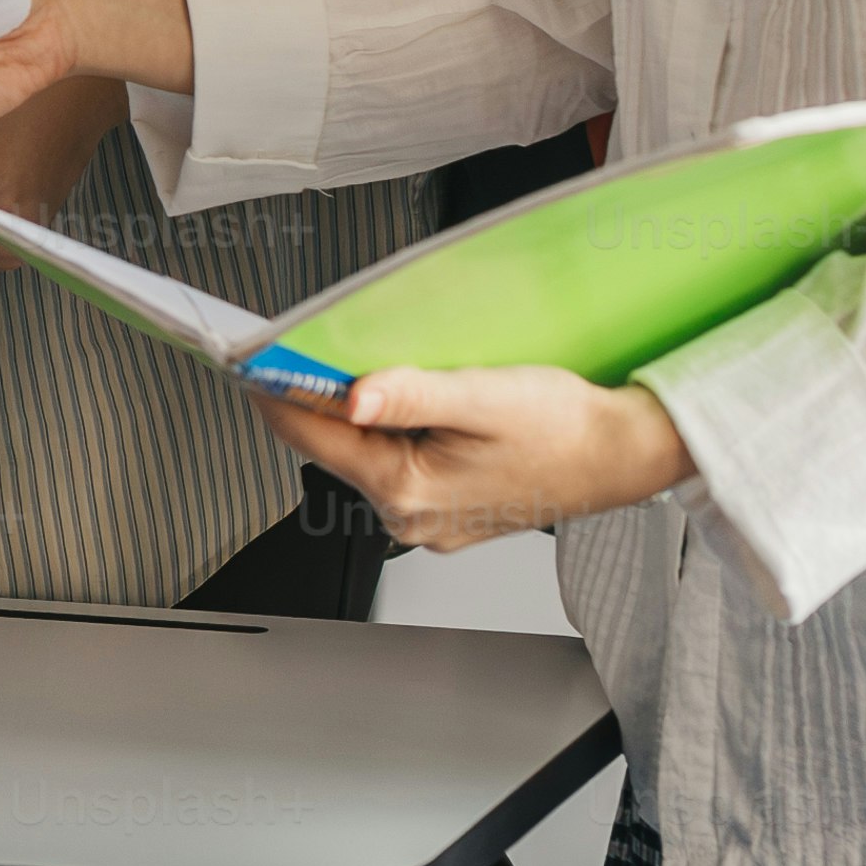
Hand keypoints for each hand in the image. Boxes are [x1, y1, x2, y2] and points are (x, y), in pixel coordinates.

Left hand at [257, 365, 694, 552]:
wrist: (622, 457)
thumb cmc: (566, 429)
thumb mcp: (484, 398)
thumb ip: (413, 396)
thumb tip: (350, 396)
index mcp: (409, 490)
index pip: (311, 436)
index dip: (272, 391)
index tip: (243, 356)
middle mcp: (410, 516)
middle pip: (331, 446)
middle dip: (312, 396)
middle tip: (297, 345)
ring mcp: (426, 519)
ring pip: (362, 454)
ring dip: (353, 412)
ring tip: (355, 366)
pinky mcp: (445, 510)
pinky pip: (394, 464)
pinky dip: (387, 430)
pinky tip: (406, 402)